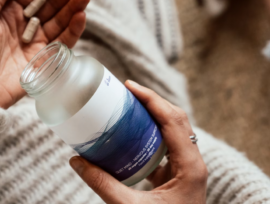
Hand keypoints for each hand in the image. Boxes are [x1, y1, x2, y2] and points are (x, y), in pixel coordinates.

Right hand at [69, 81, 206, 203]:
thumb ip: (103, 184)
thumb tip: (76, 161)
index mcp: (190, 166)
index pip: (173, 120)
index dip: (151, 99)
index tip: (129, 86)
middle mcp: (193, 162)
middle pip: (176, 119)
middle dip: (152, 101)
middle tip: (126, 90)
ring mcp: (188, 167)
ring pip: (174, 129)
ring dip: (154, 114)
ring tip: (129, 104)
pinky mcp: (179, 174)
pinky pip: (168, 144)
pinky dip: (152, 131)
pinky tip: (133, 131)